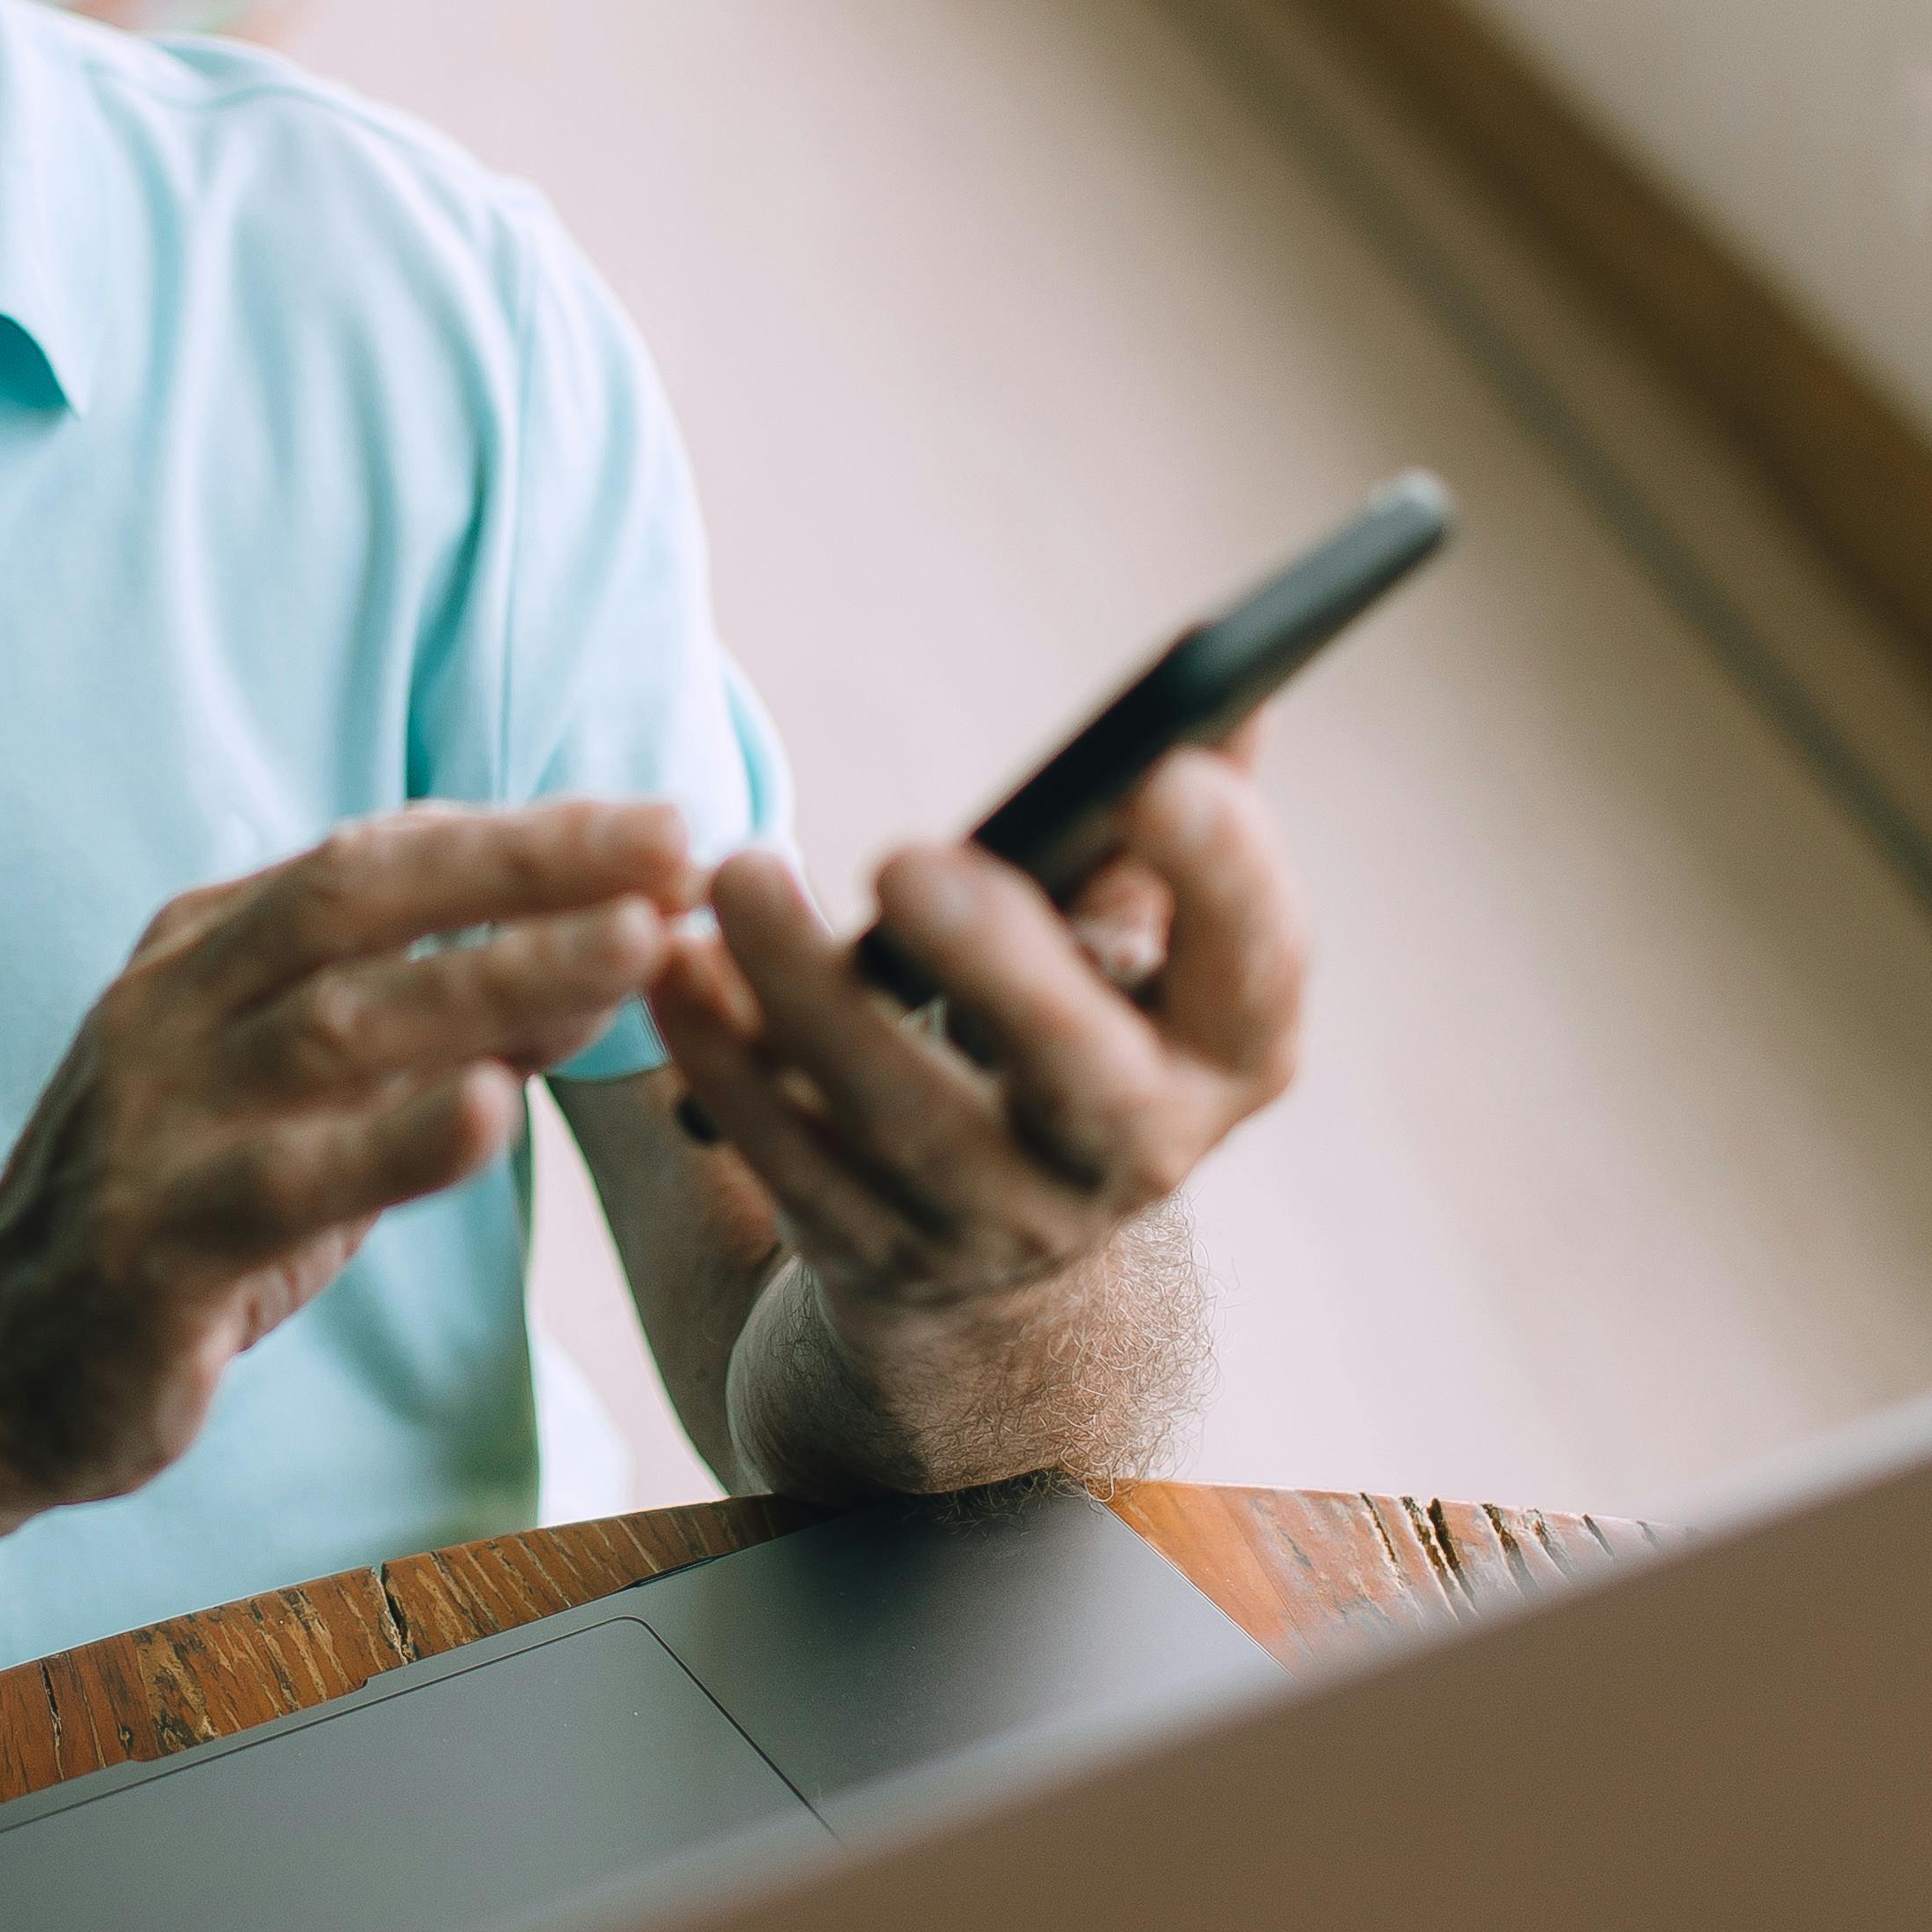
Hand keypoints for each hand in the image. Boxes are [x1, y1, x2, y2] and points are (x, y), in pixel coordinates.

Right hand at [0, 801, 694, 1510]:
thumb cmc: (181, 1217)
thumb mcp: (300, 1103)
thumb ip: (428, 1030)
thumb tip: (605, 950)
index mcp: (203, 950)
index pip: (377, 859)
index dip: (524, 836)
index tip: (664, 822)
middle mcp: (173, 1008)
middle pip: (360, 898)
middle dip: (528, 864)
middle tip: (675, 844)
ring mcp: (156, 1120)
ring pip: (339, 1021)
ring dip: (497, 975)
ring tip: (631, 946)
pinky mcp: (156, 1245)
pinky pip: (285, 1181)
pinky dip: (396, 1139)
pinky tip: (496, 1108)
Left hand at [646, 749, 1301, 1327]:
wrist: (996, 1218)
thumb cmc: (1077, 1005)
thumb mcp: (1146, 925)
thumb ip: (1178, 817)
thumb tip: (1227, 681)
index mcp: (1227, 1053)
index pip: (1256, 971)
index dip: (1228, 879)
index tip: (1163, 775)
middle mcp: (1135, 1153)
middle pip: (1082, 1075)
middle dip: (998, 966)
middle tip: (903, 858)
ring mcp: (1003, 1220)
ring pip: (906, 1122)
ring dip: (810, 995)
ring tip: (739, 873)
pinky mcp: (875, 1250)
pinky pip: (790, 1161)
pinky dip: (727, 1063)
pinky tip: (675, 967)